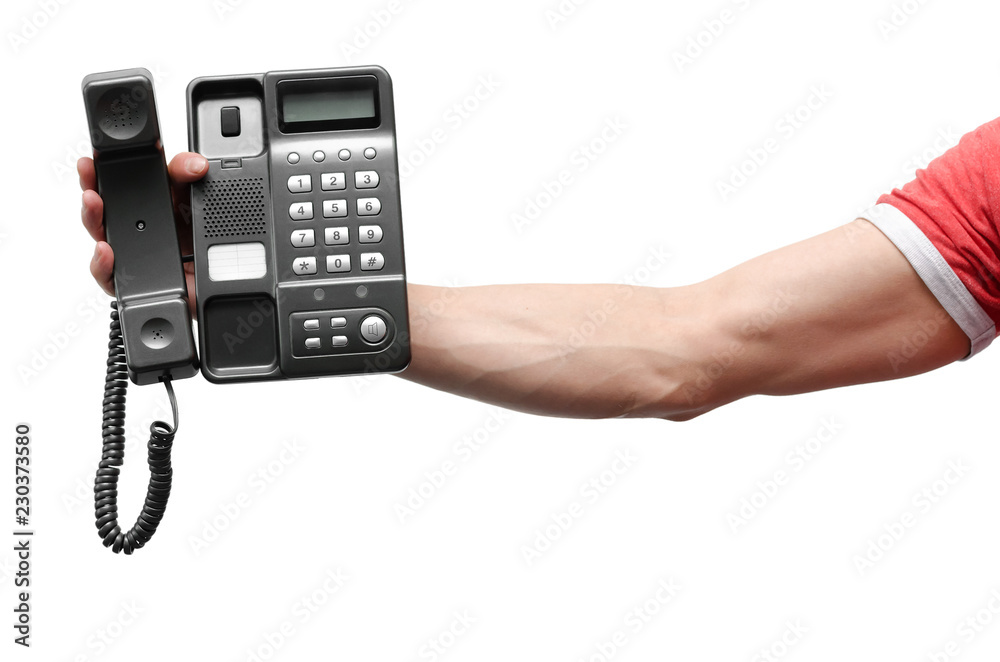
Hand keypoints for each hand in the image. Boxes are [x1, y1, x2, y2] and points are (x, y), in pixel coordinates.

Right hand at [78, 152, 208, 313]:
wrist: (217, 279)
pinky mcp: (133, 282)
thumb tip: (196, 164)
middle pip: (101, 209)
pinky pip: (109, 275)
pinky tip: (106, 251)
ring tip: (94, 204)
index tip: (90, 159)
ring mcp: (130, 255)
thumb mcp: (196, 201)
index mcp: (146, 205)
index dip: (98, 170)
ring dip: (93, 219)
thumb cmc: (199, 239)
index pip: (114, 184)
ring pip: (100, 238)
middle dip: (89, 190)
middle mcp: (133, 229)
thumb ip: (190, 178)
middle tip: (90, 180)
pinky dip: (102, 263)